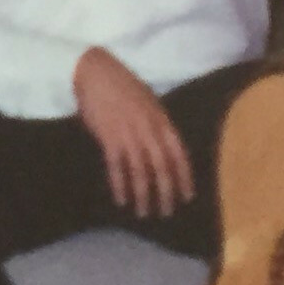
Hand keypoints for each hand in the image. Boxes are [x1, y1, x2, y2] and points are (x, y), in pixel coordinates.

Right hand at [71, 47, 191, 219]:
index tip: (187, 196)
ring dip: (143, 194)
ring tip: (144, 212)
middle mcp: (148, 129)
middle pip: (162, 167)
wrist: (96, 72)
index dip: (184, 176)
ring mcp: (128, 134)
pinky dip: (120, 185)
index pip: (179, 154)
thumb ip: (157, 124)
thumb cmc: (122, 85)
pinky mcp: (108, 138)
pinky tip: (121, 200)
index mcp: (161, 120)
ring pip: (140, 171)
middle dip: (166, 192)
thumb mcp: (148, 102)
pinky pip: (116, 167)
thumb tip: (164, 146)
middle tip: (166, 212)